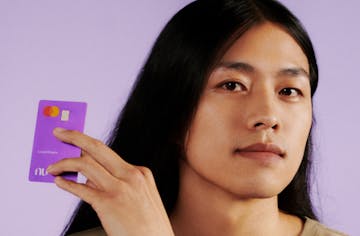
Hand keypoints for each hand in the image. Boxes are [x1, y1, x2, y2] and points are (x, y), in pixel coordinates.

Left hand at [47, 128, 173, 235]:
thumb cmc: (149, 227)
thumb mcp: (140, 199)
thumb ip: (117, 186)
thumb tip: (91, 179)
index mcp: (140, 173)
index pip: (107, 153)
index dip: (87, 145)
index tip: (76, 139)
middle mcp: (131, 175)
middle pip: (97, 147)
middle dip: (75, 136)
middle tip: (60, 133)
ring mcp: (120, 188)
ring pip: (86, 164)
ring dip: (64, 163)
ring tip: (52, 167)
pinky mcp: (108, 203)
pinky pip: (81, 189)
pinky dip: (67, 184)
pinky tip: (60, 182)